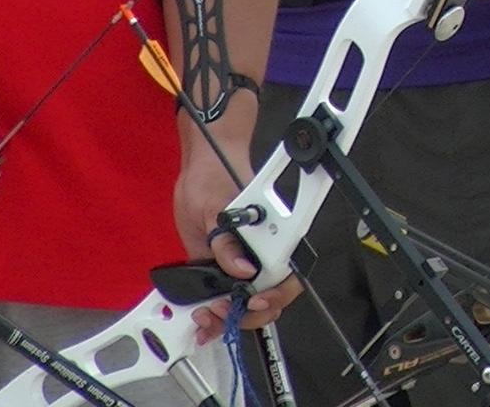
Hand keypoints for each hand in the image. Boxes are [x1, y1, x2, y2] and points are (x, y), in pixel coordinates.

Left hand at [174, 139, 301, 342]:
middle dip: (248, 314)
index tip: (253, 301)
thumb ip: (227, 241)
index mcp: (273, 236)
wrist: (201, 168)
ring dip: (230, 319)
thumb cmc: (216, 176)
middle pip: (270, 297)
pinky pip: (227, 300)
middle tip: (221, 310)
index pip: (287, 273)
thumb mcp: (216, 208)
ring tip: (207, 318)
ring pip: (249, 305)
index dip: (275, 294)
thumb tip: (243, 269)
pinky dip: (217, 317)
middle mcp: (262, 253)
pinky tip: (204, 322)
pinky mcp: (222, 270)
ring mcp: (242, 264)